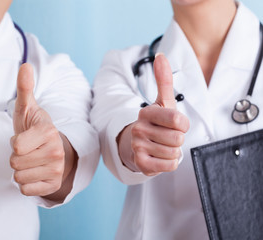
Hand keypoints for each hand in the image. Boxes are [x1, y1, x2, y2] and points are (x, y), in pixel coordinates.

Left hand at [10, 63, 65, 195]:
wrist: (53, 149)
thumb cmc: (35, 129)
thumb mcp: (28, 108)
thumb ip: (25, 88)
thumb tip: (25, 65)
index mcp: (48, 132)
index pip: (16, 147)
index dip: (14, 142)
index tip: (24, 137)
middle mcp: (56, 152)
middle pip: (15, 163)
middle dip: (16, 157)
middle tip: (27, 150)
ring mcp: (56, 170)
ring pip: (18, 178)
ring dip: (21, 169)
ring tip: (31, 159)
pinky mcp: (53, 185)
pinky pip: (25, 190)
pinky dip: (26, 183)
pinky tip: (34, 172)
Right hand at [118, 53, 189, 175]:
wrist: (138, 146)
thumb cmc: (156, 123)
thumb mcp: (162, 102)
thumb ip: (163, 80)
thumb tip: (161, 55)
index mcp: (146, 112)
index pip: (178, 120)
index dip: (183, 124)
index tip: (175, 123)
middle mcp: (139, 129)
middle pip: (178, 139)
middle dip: (177, 140)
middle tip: (167, 137)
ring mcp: (138, 146)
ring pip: (174, 152)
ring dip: (173, 151)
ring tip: (162, 146)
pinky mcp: (140, 163)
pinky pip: (169, 165)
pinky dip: (169, 163)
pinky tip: (159, 157)